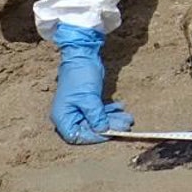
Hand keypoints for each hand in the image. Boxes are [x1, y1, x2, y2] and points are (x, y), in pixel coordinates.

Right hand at [50, 23, 133, 144]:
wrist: (83, 54)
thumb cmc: (80, 76)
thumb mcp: (89, 98)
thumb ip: (96, 116)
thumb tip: (103, 130)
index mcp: (63, 116)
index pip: (77, 135)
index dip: (94, 137)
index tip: (111, 133)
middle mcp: (69, 114)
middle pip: (89, 128)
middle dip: (109, 126)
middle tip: (127, 125)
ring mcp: (79, 108)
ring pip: (97, 119)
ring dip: (113, 119)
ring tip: (128, 117)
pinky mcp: (88, 100)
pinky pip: (99, 111)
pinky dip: (110, 111)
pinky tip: (121, 108)